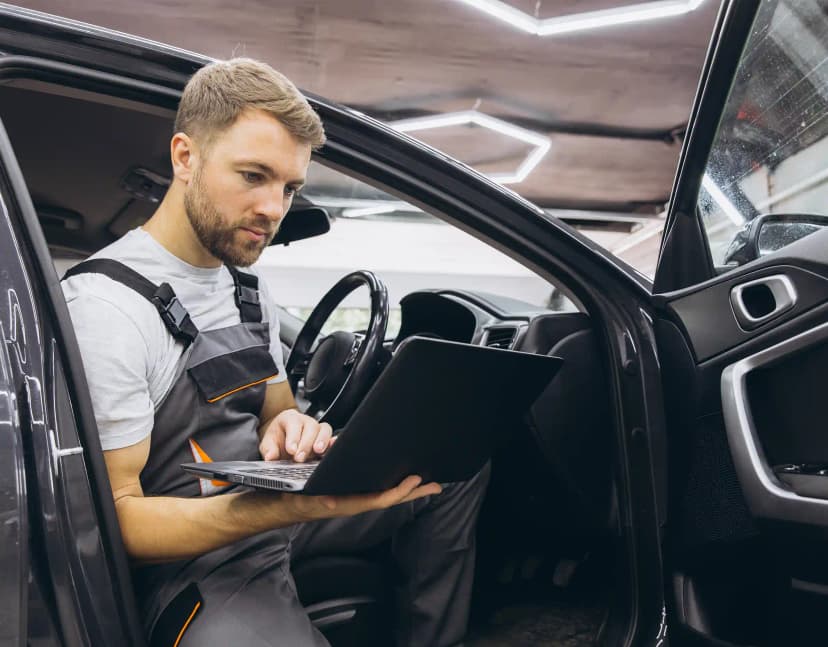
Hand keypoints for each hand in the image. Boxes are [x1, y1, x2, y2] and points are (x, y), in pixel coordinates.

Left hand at [259, 409, 334, 461]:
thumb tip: (270, 457)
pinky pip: (332, 437)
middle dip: (306, 443)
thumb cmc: (277, 439)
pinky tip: (332, 448)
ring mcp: (316, 429)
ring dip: (322, 441)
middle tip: (300, 458)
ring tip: (318, 452)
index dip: (294, 437)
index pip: (294, 423)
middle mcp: (305, 421)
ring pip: (324, 429)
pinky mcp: (324, 439)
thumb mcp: (268, 444)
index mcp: (290, 418)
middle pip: (311, 426)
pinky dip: (333, 442)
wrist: (283, 441)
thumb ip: (269, 449)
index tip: (291, 450)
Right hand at [279, 475, 441, 520]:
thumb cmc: (295, 497)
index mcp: (348, 503)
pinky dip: (393, 486)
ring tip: (426, 482)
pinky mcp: (354, 495)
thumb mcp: (306, 495)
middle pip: (391, 498)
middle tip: (436, 485)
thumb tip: (332, 500)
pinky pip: (379, 492)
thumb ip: (319, 497)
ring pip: (387, 495)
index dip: (399, 491)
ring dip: (407, 490)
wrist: (285, 504)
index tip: (415, 480)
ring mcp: (356, 500)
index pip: (380, 500)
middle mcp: (356, 503)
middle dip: (414, 493)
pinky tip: (400, 480)